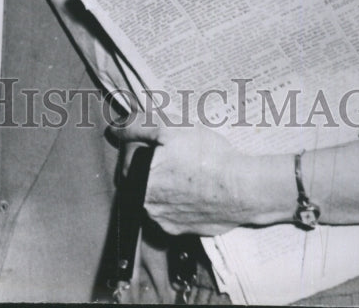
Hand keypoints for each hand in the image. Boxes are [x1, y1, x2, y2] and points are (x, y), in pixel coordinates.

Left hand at [110, 115, 246, 235]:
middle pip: (141, 178)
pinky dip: (182, 198)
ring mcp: (168, 224)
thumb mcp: (168, 129)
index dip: (142, 142)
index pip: (128, 158)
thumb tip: (115, 129)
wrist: (242, 188)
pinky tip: (197, 185)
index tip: (160, 137)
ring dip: (167, 181)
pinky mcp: (188, 231)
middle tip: (176, 150)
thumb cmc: (206, 157)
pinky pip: (176, 210)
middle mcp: (149, 209)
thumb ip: (137, 128)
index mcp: (139, 184)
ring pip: (159, 195)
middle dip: (153, 162)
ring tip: (189, 168)